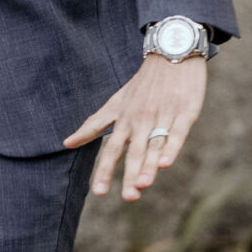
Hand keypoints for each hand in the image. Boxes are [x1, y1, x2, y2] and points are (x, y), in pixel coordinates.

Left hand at [64, 54, 206, 199]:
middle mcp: (142, 121)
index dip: (105, 170)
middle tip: (128, 198)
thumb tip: (67, 143)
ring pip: (154, 145)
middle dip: (130, 175)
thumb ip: (93, 125)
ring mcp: (163, 117)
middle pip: (135, 152)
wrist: (171, 53)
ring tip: (143, 186)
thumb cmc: (143, 84)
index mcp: (125, 120)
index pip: (112, 150)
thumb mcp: (115, 103)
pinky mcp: (185, 112)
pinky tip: (166, 163)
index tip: (98, 192)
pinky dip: (172, 147)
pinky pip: (177, 133)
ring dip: (149, 166)